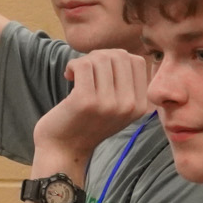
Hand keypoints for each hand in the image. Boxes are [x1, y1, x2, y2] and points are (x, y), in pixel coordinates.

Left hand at [33, 50, 152, 163]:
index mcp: (140, 106)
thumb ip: (124, 84)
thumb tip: (120, 53)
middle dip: (98, 56)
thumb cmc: (85, 124)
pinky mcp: (86, 101)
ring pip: (101, 58)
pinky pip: (83, 65)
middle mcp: (128, 105)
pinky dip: (73, 65)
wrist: (63, 150)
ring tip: (75, 74)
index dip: (115, 57)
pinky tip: (68, 76)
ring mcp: (108, 103)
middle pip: (120, 56)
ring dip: (84, 61)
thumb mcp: (116, 107)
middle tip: (84, 70)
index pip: (136, 62)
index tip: (99, 70)